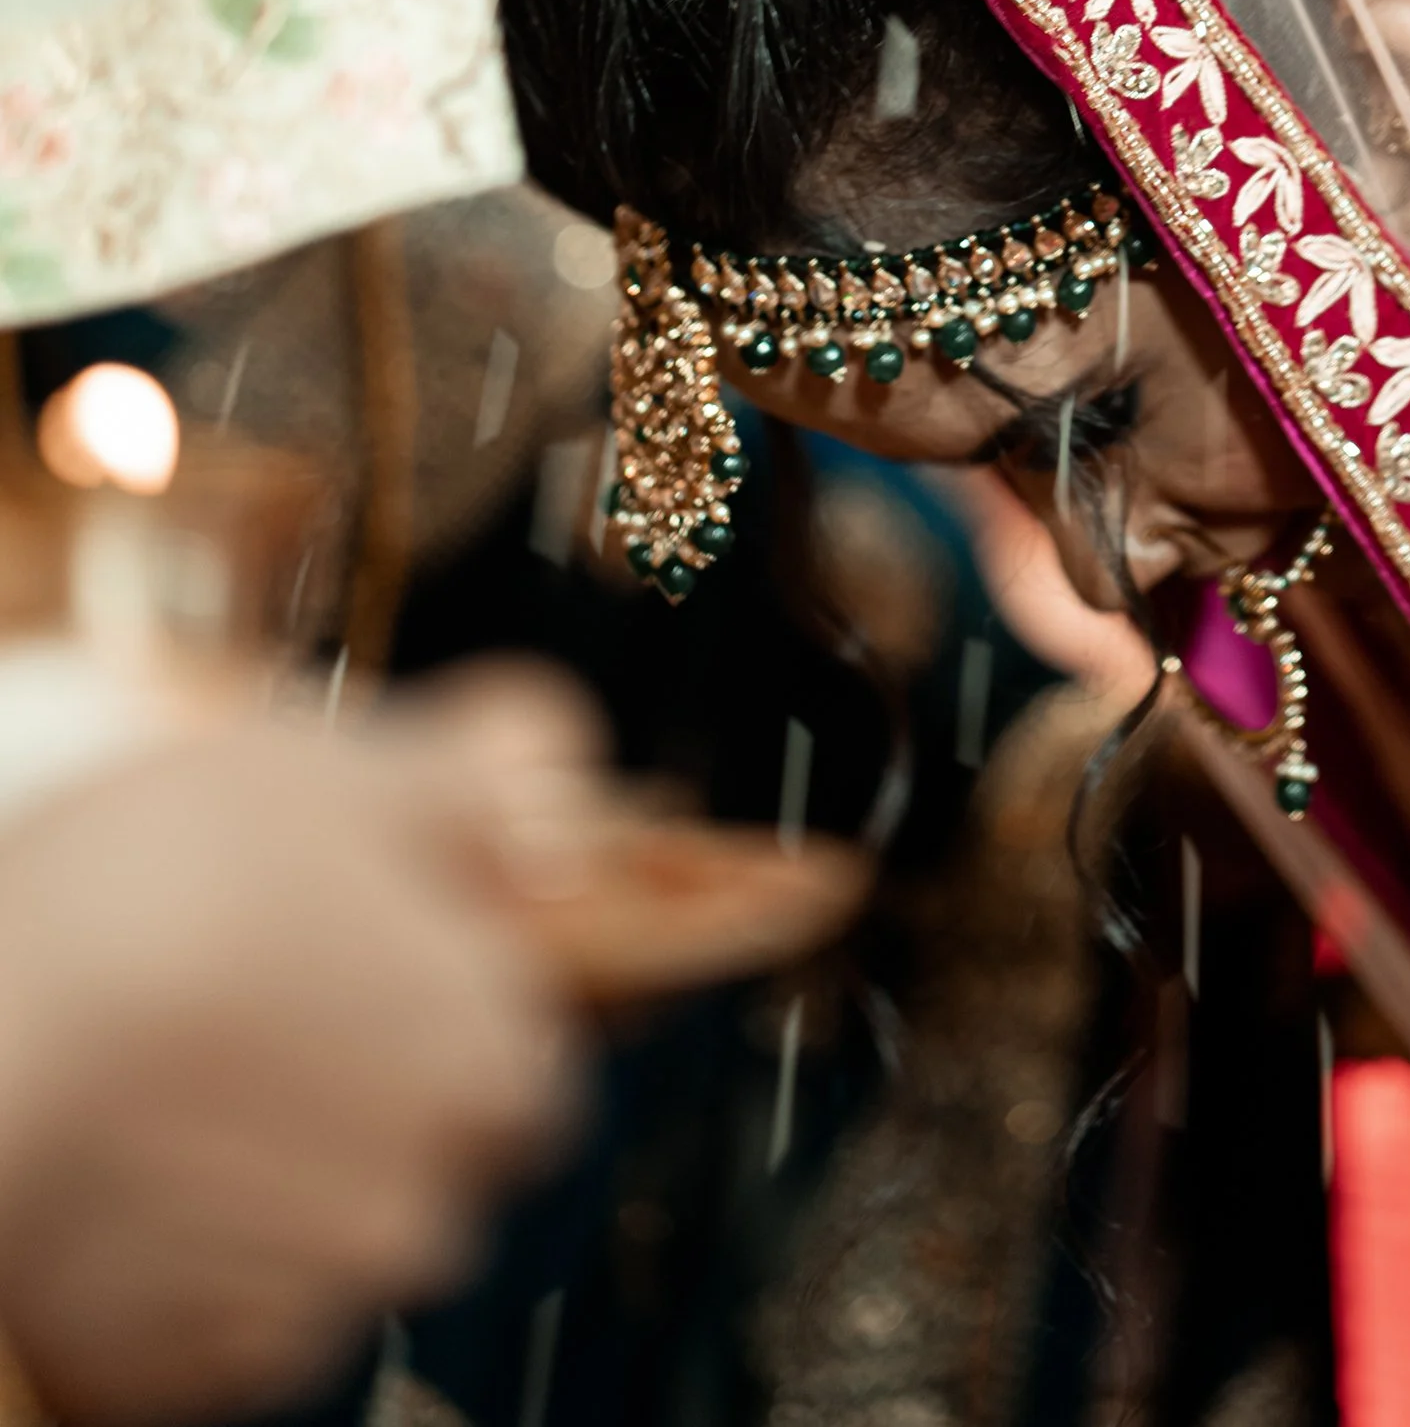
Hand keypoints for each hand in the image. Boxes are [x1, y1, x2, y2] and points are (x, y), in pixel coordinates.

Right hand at [0, 669, 588, 1423]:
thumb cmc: (141, 901)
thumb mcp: (333, 770)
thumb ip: (476, 777)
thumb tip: (559, 760)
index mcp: (489, 1061)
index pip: (528, 1051)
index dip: (453, 992)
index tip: (374, 950)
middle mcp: (422, 1206)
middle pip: (434, 1149)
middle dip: (370, 1086)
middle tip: (259, 1002)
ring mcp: (304, 1302)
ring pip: (329, 1232)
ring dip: (281, 1169)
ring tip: (177, 1077)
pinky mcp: (188, 1368)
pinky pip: (225, 1310)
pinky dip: (193, 1251)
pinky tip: (133, 1164)